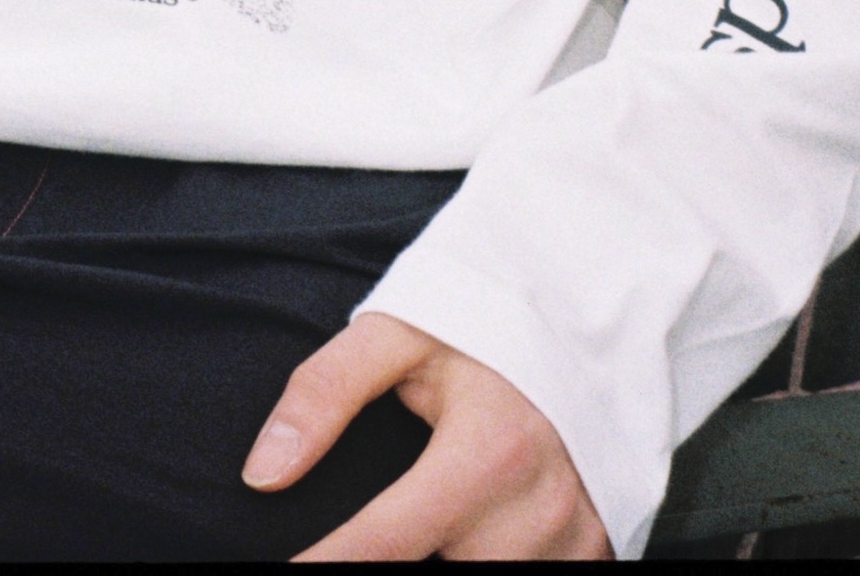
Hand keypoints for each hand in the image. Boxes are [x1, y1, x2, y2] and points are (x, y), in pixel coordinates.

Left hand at [248, 313, 610, 559]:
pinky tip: (472, 536)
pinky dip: (497, 561)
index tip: (286, 569)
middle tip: (358, 536)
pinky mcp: (596, 547)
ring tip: (424, 525)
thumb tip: (263, 473)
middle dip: (396, 559)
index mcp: (488, 450)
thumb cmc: (485, 320)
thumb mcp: (399, 332)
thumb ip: (324, 393)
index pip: (382, 546)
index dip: (324, 566)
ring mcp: (576, 536)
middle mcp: (540, 507)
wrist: (590, 310)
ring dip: (446, 560)